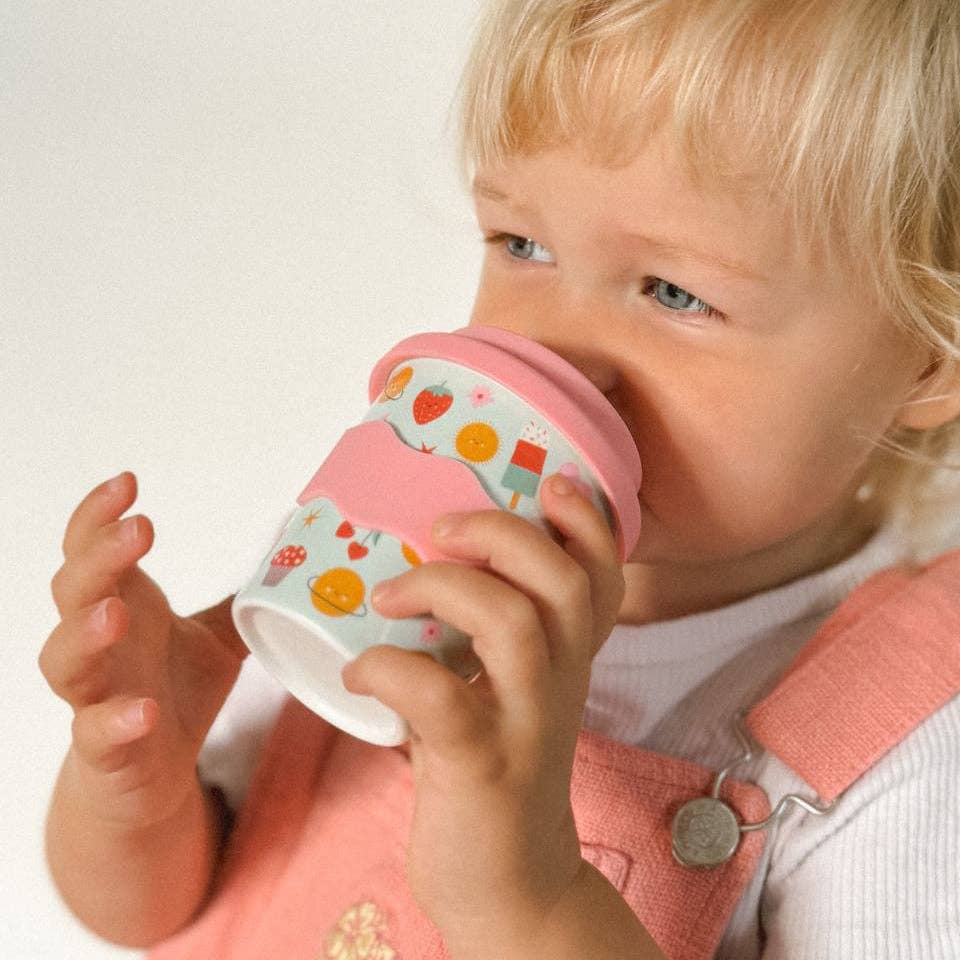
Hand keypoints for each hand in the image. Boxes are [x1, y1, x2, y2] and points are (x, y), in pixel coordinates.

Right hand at [39, 473, 247, 829]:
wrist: (151, 774)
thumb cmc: (173, 693)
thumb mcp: (217, 636)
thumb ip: (242, 596)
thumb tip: (287, 550)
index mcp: (124, 606)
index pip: (90, 548)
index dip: (99, 515)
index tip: (129, 483)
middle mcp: (99, 645)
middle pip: (73, 591)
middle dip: (98, 557)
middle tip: (137, 530)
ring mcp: (95, 696)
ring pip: (62, 660)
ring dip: (84, 632)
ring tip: (116, 611)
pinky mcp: (104, 749)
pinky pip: (95, 733)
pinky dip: (113, 720)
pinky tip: (143, 710)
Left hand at [341, 473, 625, 957]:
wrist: (510, 889)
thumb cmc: (492, 775)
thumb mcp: (503, 696)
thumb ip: (479, 640)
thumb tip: (406, 566)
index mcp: (567, 661)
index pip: (603, 577)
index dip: (589, 522)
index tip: (551, 483)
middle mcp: (560, 685)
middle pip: (565, 583)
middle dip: (504, 534)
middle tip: (443, 526)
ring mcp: (525, 726)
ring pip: (515, 625)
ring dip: (444, 586)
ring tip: (388, 593)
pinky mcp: (483, 769)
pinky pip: (442, 700)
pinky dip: (389, 669)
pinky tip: (359, 674)